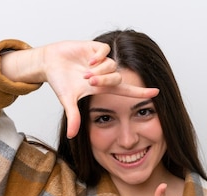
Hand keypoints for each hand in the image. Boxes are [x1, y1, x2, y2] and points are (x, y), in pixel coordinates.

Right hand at [41, 41, 158, 137]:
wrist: (49, 63)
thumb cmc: (60, 82)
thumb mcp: (67, 100)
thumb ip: (73, 117)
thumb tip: (72, 136)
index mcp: (102, 87)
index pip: (126, 91)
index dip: (141, 92)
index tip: (156, 93)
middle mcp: (104, 74)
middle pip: (117, 78)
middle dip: (105, 80)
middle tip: (89, 80)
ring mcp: (100, 61)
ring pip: (112, 65)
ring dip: (99, 70)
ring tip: (85, 72)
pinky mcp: (93, 47)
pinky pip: (105, 51)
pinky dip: (99, 56)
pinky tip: (89, 60)